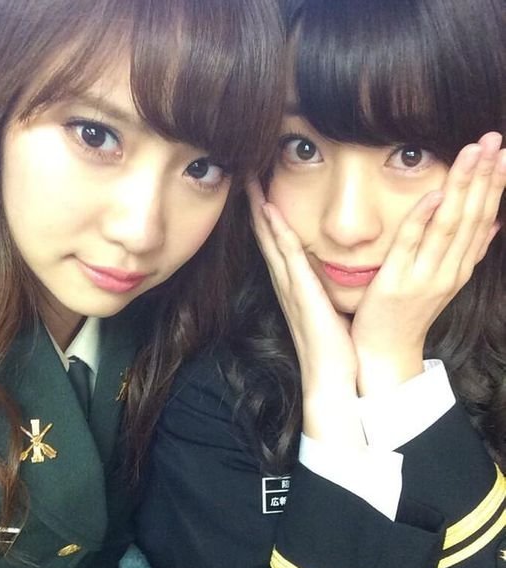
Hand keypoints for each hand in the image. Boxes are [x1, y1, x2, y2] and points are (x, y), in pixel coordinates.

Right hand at [247, 180, 364, 445]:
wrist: (333, 379)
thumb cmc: (336, 350)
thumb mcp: (331, 312)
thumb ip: (327, 292)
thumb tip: (335, 277)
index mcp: (295, 288)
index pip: (278, 245)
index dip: (267, 217)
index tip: (262, 189)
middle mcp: (287, 284)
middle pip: (266, 237)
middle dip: (255, 205)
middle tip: (245, 174)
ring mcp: (290, 288)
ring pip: (271, 241)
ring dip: (259, 210)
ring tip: (249, 181)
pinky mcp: (300, 294)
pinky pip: (286, 256)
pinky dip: (276, 232)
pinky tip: (268, 210)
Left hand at [352, 132, 504, 394]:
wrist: (386, 351)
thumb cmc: (409, 313)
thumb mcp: (445, 282)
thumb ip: (467, 252)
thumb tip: (492, 225)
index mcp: (461, 268)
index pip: (484, 218)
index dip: (495, 184)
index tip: (504, 151)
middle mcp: (449, 271)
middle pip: (472, 216)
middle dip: (485, 175)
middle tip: (493, 139)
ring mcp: (424, 277)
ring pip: (449, 225)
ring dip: (462, 187)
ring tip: (473, 153)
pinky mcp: (396, 283)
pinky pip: (410, 245)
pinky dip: (423, 218)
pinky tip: (434, 193)